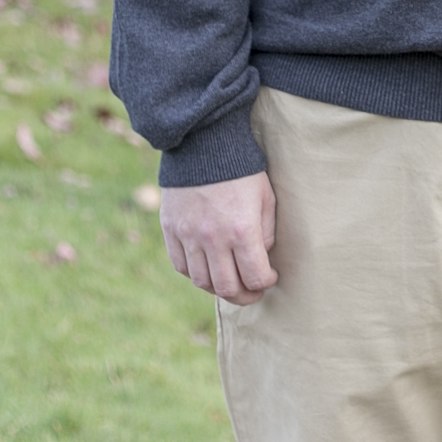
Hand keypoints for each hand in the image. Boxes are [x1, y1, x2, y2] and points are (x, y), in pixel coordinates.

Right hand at [160, 171, 277, 304]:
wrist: (204, 145)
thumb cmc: (242, 171)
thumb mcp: (265, 198)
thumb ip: (266, 233)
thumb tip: (260, 257)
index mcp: (242, 230)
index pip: (256, 276)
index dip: (267, 283)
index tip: (270, 277)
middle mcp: (213, 238)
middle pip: (228, 288)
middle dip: (245, 296)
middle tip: (252, 292)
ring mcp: (188, 236)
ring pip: (202, 282)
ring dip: (219, 288)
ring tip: (230, 281)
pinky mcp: (171, 230)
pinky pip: (181, 266)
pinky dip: (195, 274)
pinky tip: (207, 268)